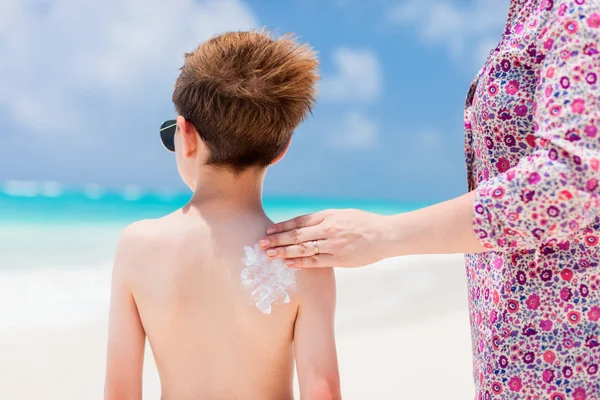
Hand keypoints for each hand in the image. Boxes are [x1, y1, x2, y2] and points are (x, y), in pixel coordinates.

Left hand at [259, 209, 391, 267]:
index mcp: (328, 216)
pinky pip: (315, 262)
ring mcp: (333, 245)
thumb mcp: (341, 214)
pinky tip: (288, 264)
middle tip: (261, 244)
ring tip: (269, 255)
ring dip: (284, 252)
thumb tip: (303, 226)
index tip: (268, 231)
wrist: (385, 235)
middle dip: (277, 240)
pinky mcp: (339, 259)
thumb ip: (323, 219)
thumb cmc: (362, 223)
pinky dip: (300, 262)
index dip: (281, 227)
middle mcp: (328, 229)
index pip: (298, 221)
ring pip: (303, 249)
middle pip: (296, 235)